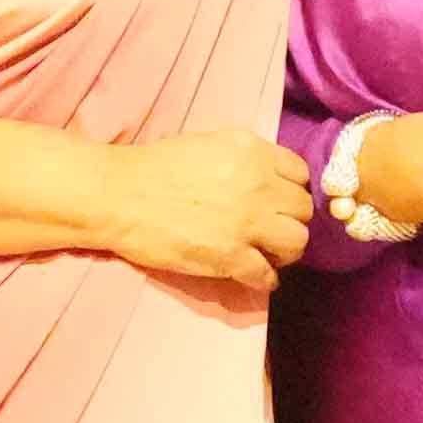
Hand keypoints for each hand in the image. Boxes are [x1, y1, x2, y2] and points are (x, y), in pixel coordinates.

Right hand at [97, 133, 319, 304]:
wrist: (118, 195)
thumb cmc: (155, 167)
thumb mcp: (210, 144)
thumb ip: (246, 159)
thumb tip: (269, 178)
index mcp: (253, 152)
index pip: (301, 174)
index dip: (290, 190)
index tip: (278, 201)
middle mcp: (258, 185)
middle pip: (303, 209)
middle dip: (290, 220)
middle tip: (272, 230)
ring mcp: (247, 222)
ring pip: (297, 242)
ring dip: (285, 250)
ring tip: (269, 254)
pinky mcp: (231, 256)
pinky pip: (267, 274)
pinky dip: (264, 279)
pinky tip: (255, 277)